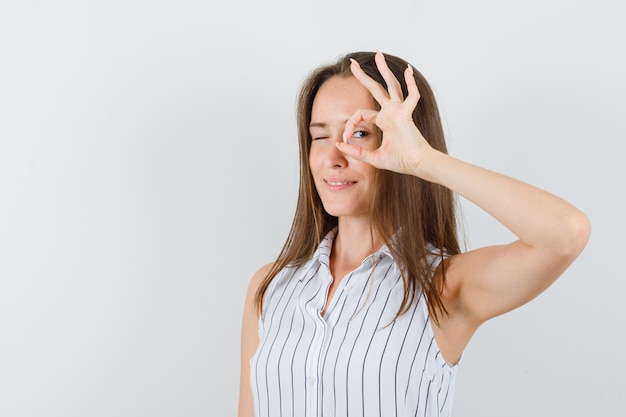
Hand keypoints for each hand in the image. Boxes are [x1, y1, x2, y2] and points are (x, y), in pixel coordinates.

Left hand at [337, 51, 433, 175]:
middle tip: (352, 63)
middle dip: (363, 76)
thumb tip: (339, 145)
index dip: (349, 125)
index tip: (344, 139)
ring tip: (378, 54)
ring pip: (391, 85)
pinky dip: (411, 84)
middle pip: (375, 89)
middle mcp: (390, 112)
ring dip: (384, 70)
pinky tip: (408, 71)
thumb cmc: (400, 161)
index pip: (360, 114)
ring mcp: (399, 111)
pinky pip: (411, 96)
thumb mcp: (373, 158)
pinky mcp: (407, 115)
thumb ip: (356, 152)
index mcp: (383, 121)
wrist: (417, 165)